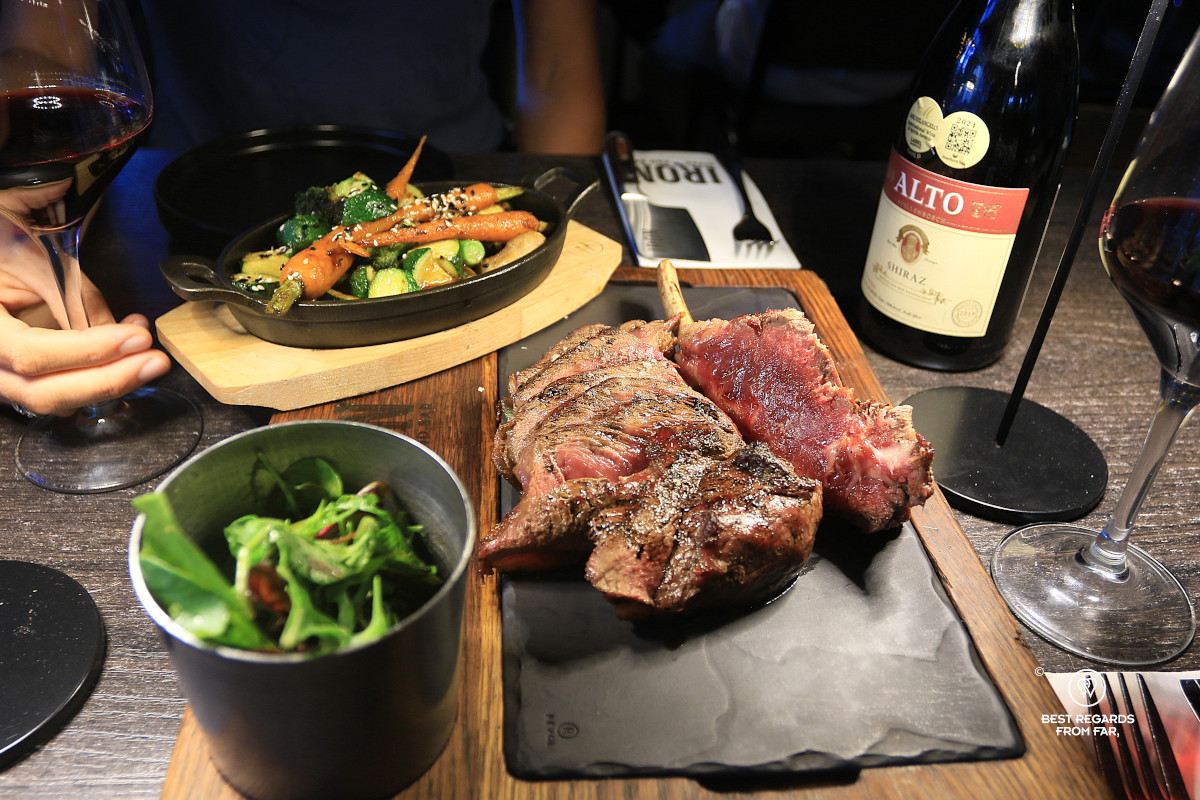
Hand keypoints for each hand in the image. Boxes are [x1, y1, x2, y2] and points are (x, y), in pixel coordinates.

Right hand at [0, 224, 170, 415]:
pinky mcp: (20, 385)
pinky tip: (126, 365)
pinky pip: (60, 397)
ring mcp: (1, 381)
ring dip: (108, 385)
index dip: (88, 351)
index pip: (32, 353)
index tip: (134, 338)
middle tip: (154, 362)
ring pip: (55, 402)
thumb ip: (76, 299)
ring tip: (147, 360)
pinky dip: (96, 386)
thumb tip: (122, 333)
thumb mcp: (35, 264)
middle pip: (46, 393)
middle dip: (108, 380)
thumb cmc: (4, 260)